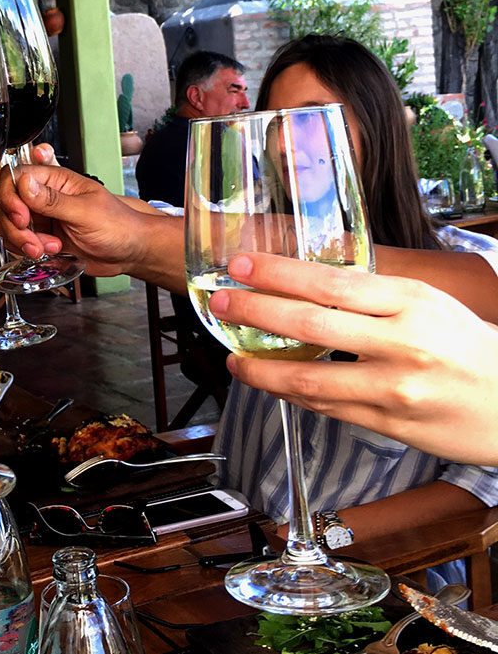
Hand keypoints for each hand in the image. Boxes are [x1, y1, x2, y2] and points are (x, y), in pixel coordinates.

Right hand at [0, 160, 153, 277]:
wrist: (129, 252)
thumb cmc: (118, 225)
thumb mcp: (85, 211)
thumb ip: (52, 199)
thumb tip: (24, 183)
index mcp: (56, 181)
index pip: (16, 177)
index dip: (11, 196)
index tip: (21, 216)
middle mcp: (45, 197)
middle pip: (7, 203)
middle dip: (15, 226)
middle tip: (34, 240)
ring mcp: (42, 218)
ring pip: (9, 224)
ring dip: (21, 240)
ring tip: (46, 248)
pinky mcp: (42, 237)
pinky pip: (18, 241)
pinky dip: (26, 250)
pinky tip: (49, 252)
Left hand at [207, 252, 497, 465]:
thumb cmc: (468, 347)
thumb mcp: (428, 304)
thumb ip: (372, 297)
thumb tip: (304, 283)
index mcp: (411, 300)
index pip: (330, 280)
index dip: (277, 273)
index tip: (241, 265)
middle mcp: (403, 341)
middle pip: (309, 323)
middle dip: (254, 311)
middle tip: (220, 303)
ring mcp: (394, 387)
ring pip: (307, 377)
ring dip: (259, 368)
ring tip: (232, 358)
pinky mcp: (388, 423)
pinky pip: (324, 406)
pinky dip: (290, 394)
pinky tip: (270, 383)